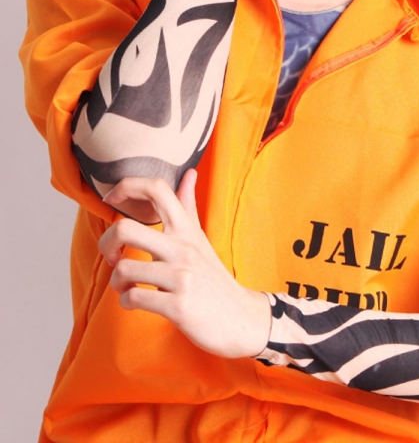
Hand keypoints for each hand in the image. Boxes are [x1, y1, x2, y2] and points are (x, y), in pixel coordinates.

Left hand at [99, 170, 271, 357]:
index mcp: (187, 230)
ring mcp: (181, 277)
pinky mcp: (178, 305)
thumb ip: (189, 206)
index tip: (112, 199)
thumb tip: (190, 172)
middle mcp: (184, 248)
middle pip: (125, 229)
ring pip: (123, 269)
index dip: (128, 186)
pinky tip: (137, 302)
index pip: (158, 189)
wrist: (241, 318)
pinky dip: (127, 303)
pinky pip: (133, 298)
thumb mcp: (201, 239)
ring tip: (128, 286)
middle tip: (111, 255)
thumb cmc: (214, 278)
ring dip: (117, 283)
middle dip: (106, 243)